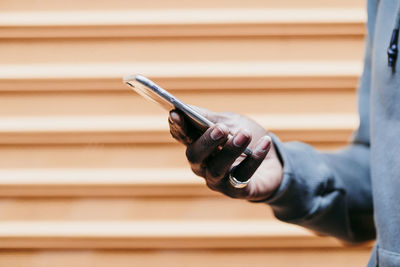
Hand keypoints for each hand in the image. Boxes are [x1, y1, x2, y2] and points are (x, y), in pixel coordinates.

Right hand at [168, 107, 282, 200]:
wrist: (273, 161)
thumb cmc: (246, 138)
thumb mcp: (229, 122)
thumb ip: (209, 118)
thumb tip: (188, 109)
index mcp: (197, 144)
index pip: (181, 136)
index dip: (177, 126)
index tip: (175, 113)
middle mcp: (202, 165)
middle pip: (195, 155)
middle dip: (206, 142)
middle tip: (221, 129)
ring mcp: (217, 180)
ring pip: (217, 169)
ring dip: (231, 150)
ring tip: (245, 135)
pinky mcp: (236, 191)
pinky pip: (243, 176)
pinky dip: (255, 159)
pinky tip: (264, 143)